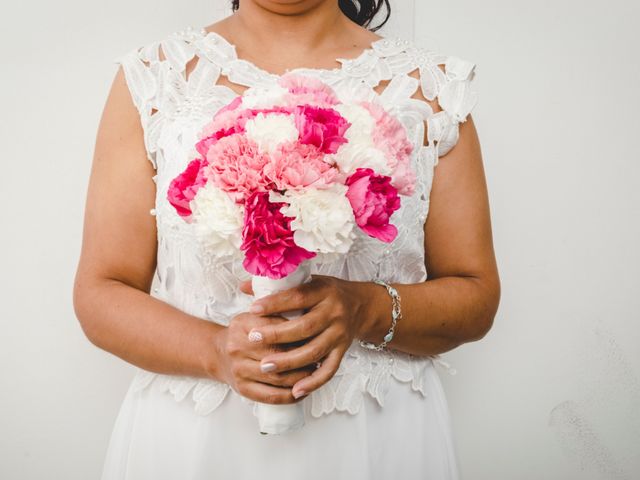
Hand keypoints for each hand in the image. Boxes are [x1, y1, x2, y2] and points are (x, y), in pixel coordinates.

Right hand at [214, 311, 314, 404]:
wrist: (218, 353)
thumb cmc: (245, 333)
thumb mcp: (255, 316)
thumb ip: (276, 314)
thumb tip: (307, 318)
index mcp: (242, 324)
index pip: (276, 328)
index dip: (297, 333)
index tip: (314, 335)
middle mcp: (237, 347)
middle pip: (278, 354)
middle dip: (302, 356)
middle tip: (319, 355)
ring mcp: (239, 370)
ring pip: (277, 377)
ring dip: (300, 377)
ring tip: (314, 372)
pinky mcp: (243, 389)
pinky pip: (271, 396)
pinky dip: (290, 396)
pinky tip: (302, 392)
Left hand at [239, 275, 374, 398]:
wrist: (361, 306)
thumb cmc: (327, 293)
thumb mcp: (308, 281)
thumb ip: (277, 286)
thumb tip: (243, 288)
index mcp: (323, 291)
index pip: (297, 297)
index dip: (275, 303)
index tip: (253, 309)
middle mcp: (334, 313)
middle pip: (304, 327)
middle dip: (276, 335)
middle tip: (252, 339)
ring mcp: (339, 335)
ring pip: (313, 351)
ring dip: (288, 361)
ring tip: (264, 366)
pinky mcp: (342, 351)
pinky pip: (329, 370)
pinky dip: (313, 382)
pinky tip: (295, 390)